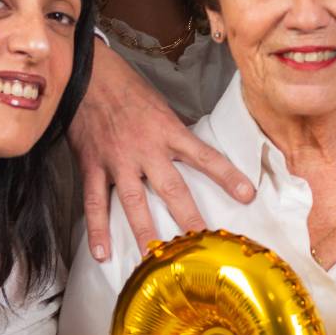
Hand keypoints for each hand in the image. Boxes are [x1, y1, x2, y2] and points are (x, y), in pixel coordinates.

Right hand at [69, 40, 253, 260]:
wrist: (87, 75)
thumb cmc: (128, 89)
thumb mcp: (161, 106)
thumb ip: (175, 134)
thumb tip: (194, 152)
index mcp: (168, 131)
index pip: (205, 156)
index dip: (228, 176)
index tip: (247, 195)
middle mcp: (146, 149)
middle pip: (172, 188)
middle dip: (188, 217)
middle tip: (202, 243)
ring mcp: (118, 160)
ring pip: (133, 201)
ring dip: (144, 231)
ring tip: (154, 259)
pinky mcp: (93, 166)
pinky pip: (94, 202)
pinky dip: (97, 229)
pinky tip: (101, 253)